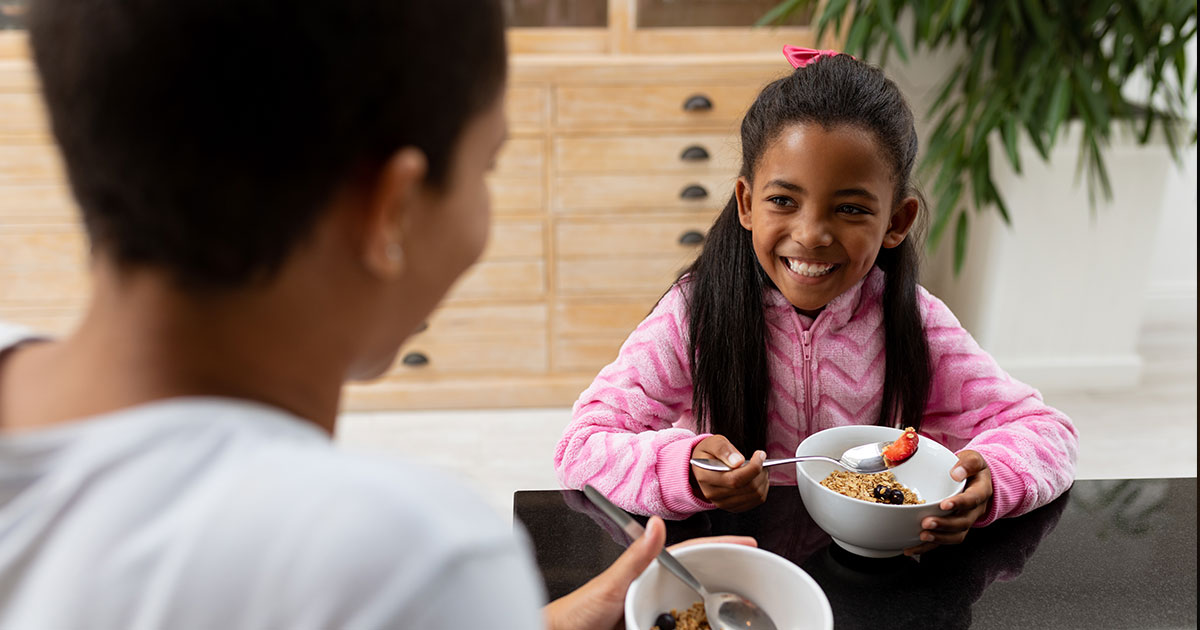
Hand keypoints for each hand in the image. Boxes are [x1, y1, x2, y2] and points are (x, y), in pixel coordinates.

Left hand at [543, 516, 755, 629]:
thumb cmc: (579, 610)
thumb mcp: (611, 582)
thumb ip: (635, 556)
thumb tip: (656, 525)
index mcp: (649, 570)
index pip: (692, 554)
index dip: (721, 546)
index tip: (748, 543)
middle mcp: (656, 589)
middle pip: (699, 582)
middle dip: (726, 581)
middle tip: (756, 584)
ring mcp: (655, 612)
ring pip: (694, 612)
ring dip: (713, 615)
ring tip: (742, 616)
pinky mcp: (651, 629)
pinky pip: (681, 628)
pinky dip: (696, 628)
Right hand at [690, 435, 767, 511]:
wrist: (702, 467)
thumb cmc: (709, 453)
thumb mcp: (712, 443)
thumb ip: (723, 449)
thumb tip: (738, 461)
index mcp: (706, 477)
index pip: (735, 479)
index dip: (753, 468)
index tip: (760, 454)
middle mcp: (713, 494)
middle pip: (748, 488)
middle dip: (760, 472)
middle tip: (761, 459)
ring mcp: (723, 503)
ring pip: (755, 495)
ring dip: (762, 480)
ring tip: (760, 467)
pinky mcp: (733, 507)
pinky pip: (756, 501)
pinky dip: (762, 488)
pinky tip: (757, 478)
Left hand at [904, 449, 992, 555]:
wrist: (977, 479)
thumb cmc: (972, 468)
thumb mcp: (974, 459)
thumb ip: (968, 463)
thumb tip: (956, 473)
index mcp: (981, 491)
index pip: (973, 499)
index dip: (960, 504)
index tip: (944, 505)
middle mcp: (975, 510)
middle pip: (963, 522)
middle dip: (945, 525)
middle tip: (927, 523)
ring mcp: (965, 520)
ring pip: (956, 535)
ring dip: (938, 538)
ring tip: (922, 537)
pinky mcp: (954, 528)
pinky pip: (944, 540)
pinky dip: (928, 547)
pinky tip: (911, 548)